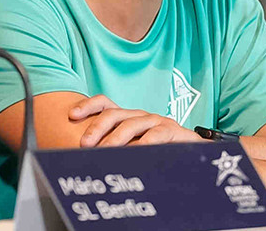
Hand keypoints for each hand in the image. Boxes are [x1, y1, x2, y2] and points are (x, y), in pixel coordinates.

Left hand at [68, 94, 202, 146]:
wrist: (193, 154)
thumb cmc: (156, 154)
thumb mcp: (131, 151)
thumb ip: (112, 152)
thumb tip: (82, 161)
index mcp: (127, 118)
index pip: (105, 103)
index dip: (88, 106)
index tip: (71, 115)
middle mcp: (140, 116)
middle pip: (114, 114)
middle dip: (97, 127)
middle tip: (84, 144)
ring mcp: (156, 122)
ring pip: (132, 124)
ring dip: (117, 138)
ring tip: (106, 150)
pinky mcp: (173, 131)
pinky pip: (157, 134)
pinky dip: (146, 143)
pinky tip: (138, 152)